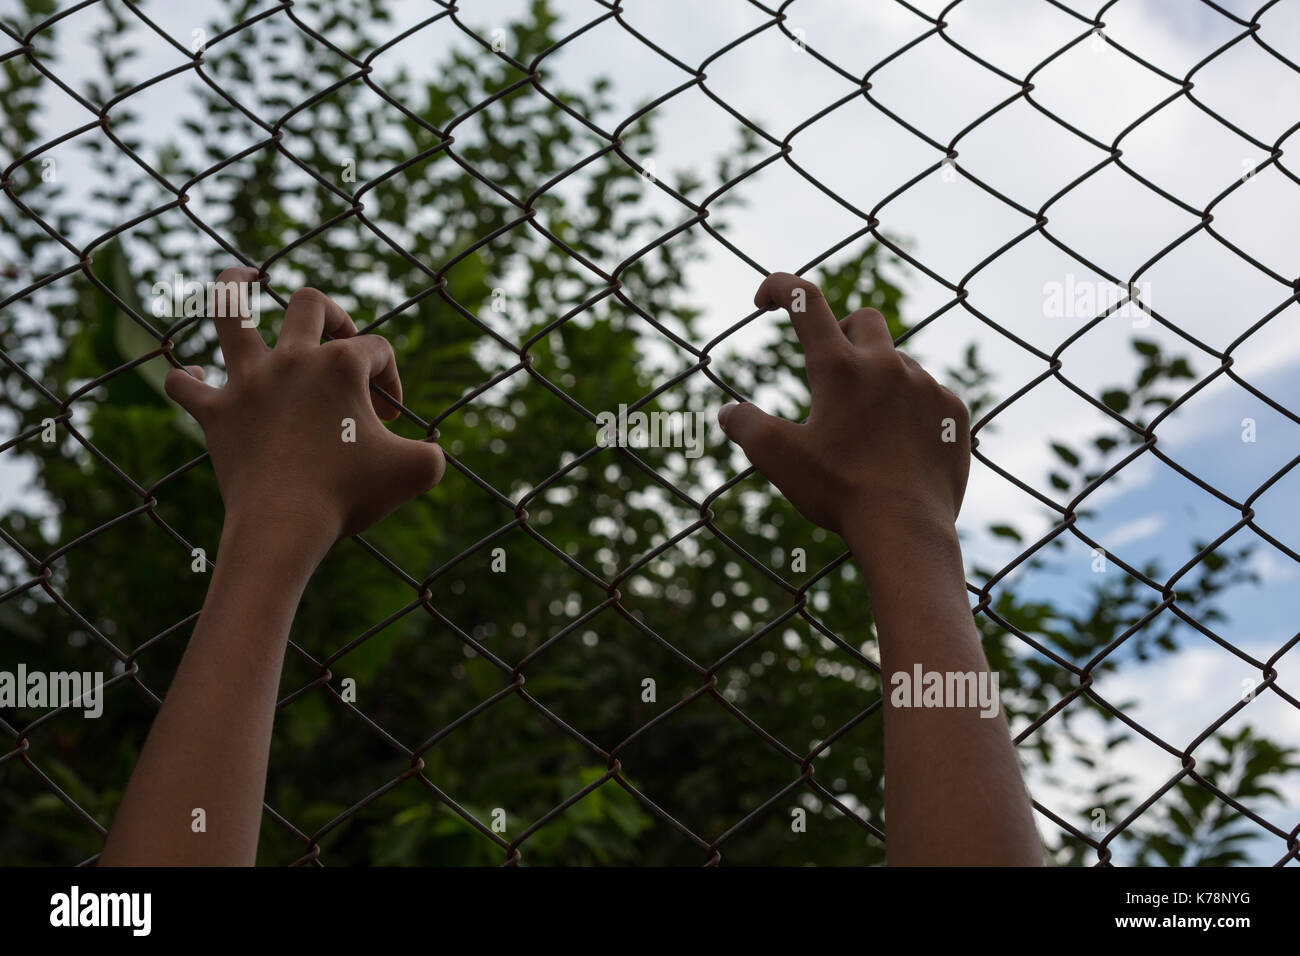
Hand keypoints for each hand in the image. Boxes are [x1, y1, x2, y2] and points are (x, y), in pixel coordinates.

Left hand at [164, 268, 444, 544]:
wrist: (285, 526)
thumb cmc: (352, 494)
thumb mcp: (417, 471)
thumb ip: (431, 453)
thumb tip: (430, 452)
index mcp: (342, 364)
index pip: (378, 352)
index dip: (390, 382)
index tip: (389, 423)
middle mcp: (293, 360)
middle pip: (310, 304)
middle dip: (332, 315)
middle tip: (340, 343)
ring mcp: (248, 382)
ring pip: (229, 311)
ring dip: (231, 287)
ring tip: (239, 277)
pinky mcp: (216, 414)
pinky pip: (184, 385)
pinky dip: (187, 379)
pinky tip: (198, 378)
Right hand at [717, 273, 969, 547]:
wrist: (907, 530)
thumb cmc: (839, 491)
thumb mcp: (777, 459)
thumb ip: (745, 426)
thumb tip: (728, 412)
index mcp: (839, 368)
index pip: (805, 300)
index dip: (780, 287)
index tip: (765, 299)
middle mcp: (887, 364)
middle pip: (864, 319)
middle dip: (843, 335)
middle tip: (831, 374)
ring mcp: (927, 386)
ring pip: (898, 363)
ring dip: (879, 381)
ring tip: (866, 430)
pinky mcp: (953, 412)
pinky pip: (930, 394)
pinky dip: (911, 409)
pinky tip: (900, 446)